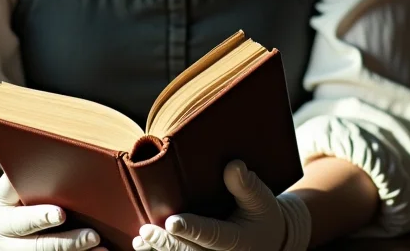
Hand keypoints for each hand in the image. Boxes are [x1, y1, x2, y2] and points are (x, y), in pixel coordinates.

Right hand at [0, 172, 107, 250]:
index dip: (41, 218)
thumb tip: (37, 156)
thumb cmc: (6, 203)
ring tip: (103, 248)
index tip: (62, 214)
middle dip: (68, 242)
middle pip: (41, 247)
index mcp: (2, 222)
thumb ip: (15, 180)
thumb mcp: (3, 192)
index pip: (22, 222)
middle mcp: (12, 247)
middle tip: (93, 236)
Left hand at [132, 160, 311, 250]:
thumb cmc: (261, 214)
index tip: (172, 222)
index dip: (191, 228)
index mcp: (236, 240)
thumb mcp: (260, 198)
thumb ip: (245, 184)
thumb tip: (232, 166)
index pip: (211, 234)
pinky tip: (145, 247)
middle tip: (146, 231)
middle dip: (167, 243)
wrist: (269, 239)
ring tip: (140, 240)